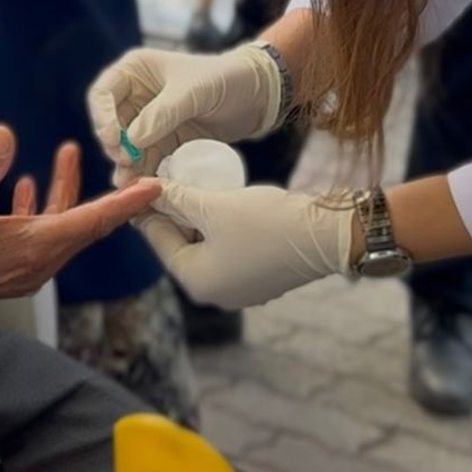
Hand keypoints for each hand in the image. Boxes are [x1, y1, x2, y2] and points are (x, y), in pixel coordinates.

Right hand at [0, 126, 163, 303]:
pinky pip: (40, 235)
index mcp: (34, 246)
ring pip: (61, 226)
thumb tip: (5, 134)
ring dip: (65, 192)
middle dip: (103, 192)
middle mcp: (38, 261)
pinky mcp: (12, 268)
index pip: (91, 220)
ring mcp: (26, 268)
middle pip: (83, 223)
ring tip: (66, 155)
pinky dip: (40, 210)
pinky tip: (24, 187)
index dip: (125, 203)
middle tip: (126, 168)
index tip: (153, 188)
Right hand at [87, 46, 283, 183]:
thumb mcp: (193, 90)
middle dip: (115, 147)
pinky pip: (148, 160)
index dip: (103, 117)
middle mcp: (136, 96)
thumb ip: (162, 113)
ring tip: (132, 185)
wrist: (259, 93)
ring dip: (128, 166)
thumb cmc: (226, 77)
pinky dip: (146, 173)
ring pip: (127, 147)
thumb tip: (132, 140)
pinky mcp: (165, 141)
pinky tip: (147, 188)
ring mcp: (150, 121)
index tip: (116, 139)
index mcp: (135, 71)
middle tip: (126, 165)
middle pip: (110, 125)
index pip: (102, 94)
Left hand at [137, 180, 352, 310]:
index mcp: (196, 282)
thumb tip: (147, 187)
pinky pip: (227, 250)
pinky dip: (220, 228)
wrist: (329, 236)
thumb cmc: (268, 223)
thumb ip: (177, 198)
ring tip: (193, 184)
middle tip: (168, 178)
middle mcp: (214, 293)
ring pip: (204, 246)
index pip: (158, 239)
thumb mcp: (214, 206)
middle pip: (180, 245)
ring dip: (197, 218)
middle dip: (174, 212)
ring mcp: (239, 288)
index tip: (142, 181)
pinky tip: (220, 202)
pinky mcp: (259, 278)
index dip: (149, 206)